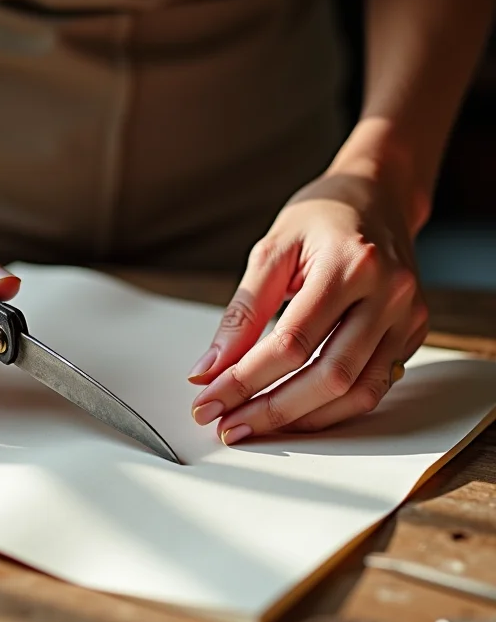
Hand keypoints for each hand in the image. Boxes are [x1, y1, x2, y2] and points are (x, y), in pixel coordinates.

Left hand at [189, 172, 428, 441]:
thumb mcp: (272, 250)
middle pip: (329, 377)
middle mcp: (388, 294)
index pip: (291, 343)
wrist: (377, 196)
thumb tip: (210, 368)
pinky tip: (296, 411)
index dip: (245, 380)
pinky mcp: (413, 333)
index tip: (208, 401)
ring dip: (303, 420)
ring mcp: (408, 317)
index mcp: (351, 265)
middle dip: (272, 410)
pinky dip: (332, 408)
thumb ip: (242, 313)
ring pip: (358, 393)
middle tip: (229, 426)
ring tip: (256, 425)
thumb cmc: (321, 217)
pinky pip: (375, 387)